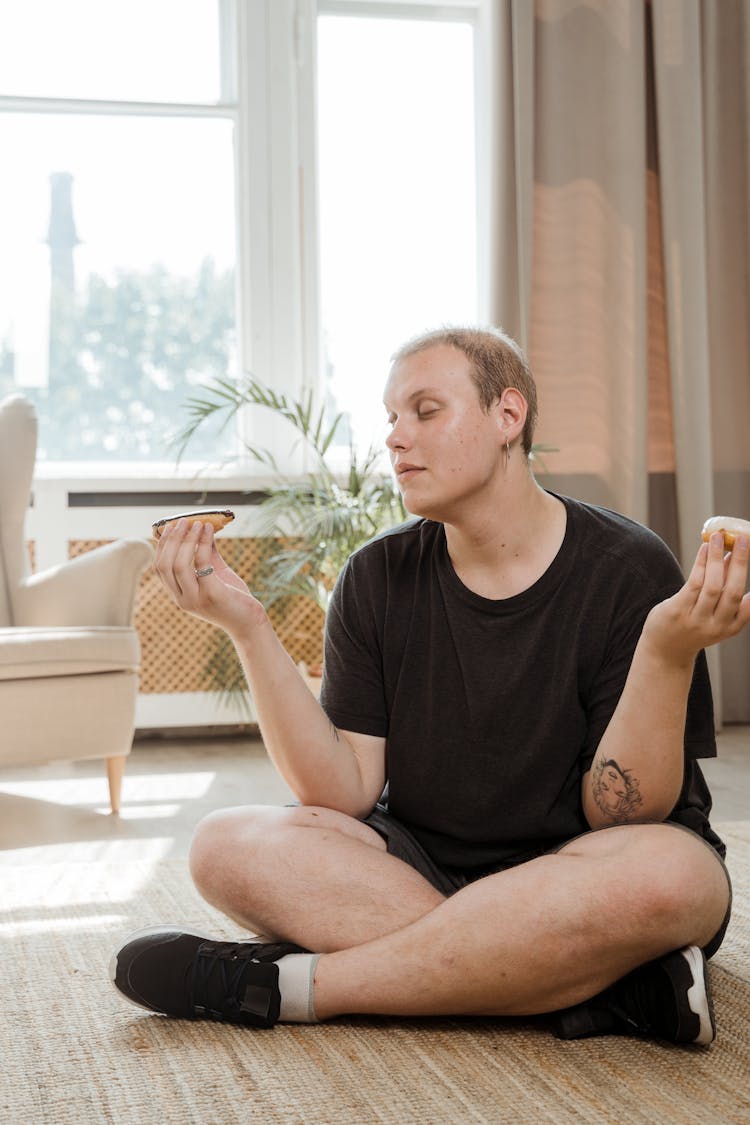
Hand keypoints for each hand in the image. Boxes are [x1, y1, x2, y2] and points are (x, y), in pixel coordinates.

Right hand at [153, 518, 266, 636]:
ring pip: (179, 565)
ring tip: (197, 523)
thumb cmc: (234, 599)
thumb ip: (208, 555)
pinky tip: (209, 531)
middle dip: (172, 540)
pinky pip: (202, 564)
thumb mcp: (217, 575)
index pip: (160, 569)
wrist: (250, 624)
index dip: (162, 546)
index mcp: (179, 595)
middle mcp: (182, 599)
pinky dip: (204, 544)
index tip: (168, 528)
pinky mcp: (212, 595)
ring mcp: (195, 599)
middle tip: (182, 521)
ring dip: (187, 540)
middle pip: (165, 565)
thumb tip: (204, 528)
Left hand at [644, 531, 749, 665]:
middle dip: (740, 564)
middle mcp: (716, 626)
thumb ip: (724, 590)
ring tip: (719, 537)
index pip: (747, 608)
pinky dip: (701, 564)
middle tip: (744, 540)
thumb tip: (732, 556)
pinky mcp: (677, 611)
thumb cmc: (692, 627)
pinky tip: (704, 549)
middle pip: (733, 591)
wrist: (665, 651)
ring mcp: (696, 620)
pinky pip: (693, 584)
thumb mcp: (714, 615)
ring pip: (712, 586)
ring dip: (717, 558)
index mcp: (730, 628)